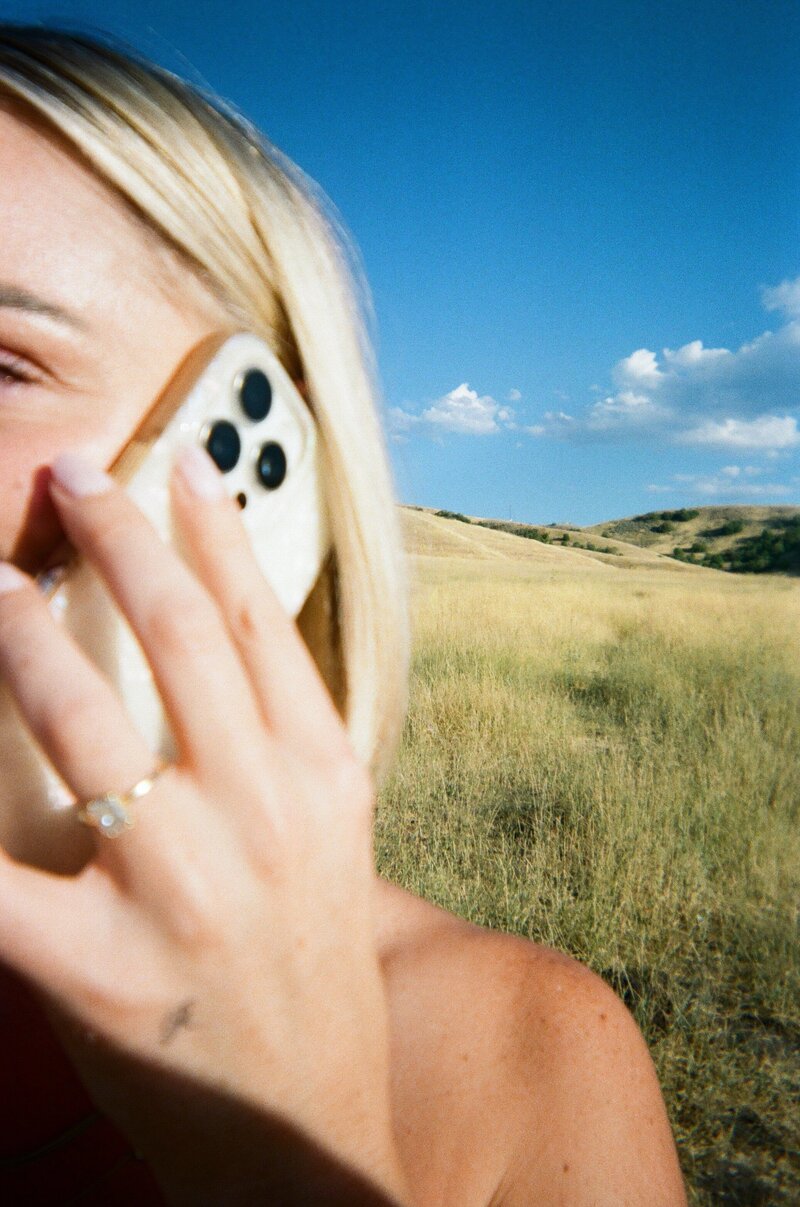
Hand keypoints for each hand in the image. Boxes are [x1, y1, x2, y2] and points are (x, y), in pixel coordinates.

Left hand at [0, 448, 408, 1204]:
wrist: (300, 1127)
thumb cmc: (311, 967)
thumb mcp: (329, 841)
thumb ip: (279, 743)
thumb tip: (217, 639)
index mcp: (321, 779)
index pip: (259, 623)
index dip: (212, 532)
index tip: (174, 465)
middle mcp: (259, 814)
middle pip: (177, 637)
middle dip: (119, 537)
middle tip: (71, 473)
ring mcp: (179, 887)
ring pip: (80, 718)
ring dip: (20, 631)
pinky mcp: (94, 966)